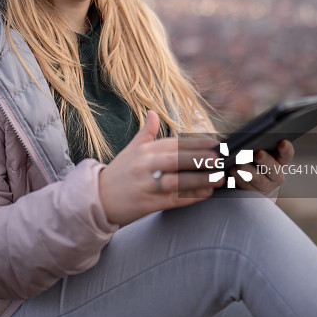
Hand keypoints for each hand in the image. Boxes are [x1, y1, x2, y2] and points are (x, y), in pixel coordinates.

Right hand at [98, 110, 224, 225]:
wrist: (97, 198)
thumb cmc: (118, 173)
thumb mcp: (130, 150)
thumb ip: (146, 133)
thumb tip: (153, 113)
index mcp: (144, 150)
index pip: (174, 143)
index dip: (196, 143)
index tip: (214, 143)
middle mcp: (145, 165)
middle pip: (176, 159)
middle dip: (200, 158)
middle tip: (220, 158)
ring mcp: (146, 184)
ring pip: (176, 180)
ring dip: (199, 179)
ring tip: (218, 178)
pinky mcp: (147, 203)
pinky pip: (173, 199)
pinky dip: (190, 196)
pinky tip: (205, 193)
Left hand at [229, 139, 294, 196]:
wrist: (248, 178)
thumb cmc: (252, 154)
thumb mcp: (258, 147)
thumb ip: (256, 139)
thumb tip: (244, 131)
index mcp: (280, 159)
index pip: (286, 154)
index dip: (286, 149)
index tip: (282, 142)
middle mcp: (276, 175)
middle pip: (274, 169)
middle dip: (266, 161)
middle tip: (258, 153)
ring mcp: (265, 186)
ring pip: (259, 180)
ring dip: (249, 172)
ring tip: (239, 164)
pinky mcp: (252, 194)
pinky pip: (246, 188)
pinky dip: (238, 179)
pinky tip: (231, 170)